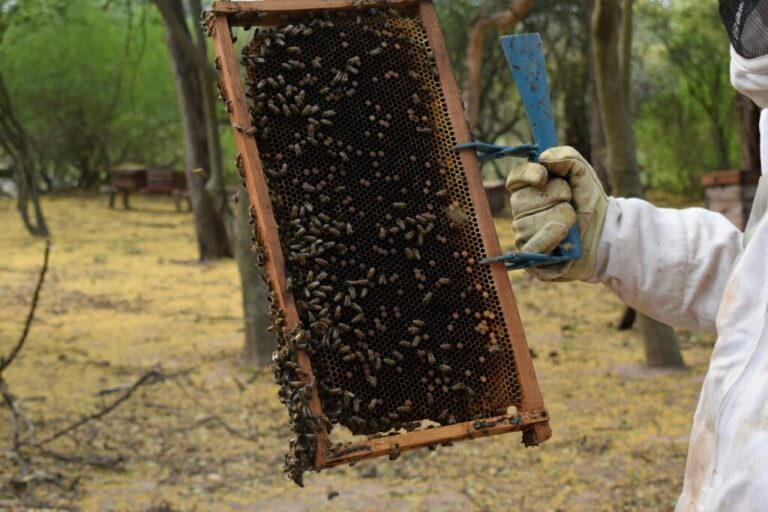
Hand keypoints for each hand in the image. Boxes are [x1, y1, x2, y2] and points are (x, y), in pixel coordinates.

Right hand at [505, 146, 607, 280]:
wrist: (607, 234)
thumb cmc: (590, 203)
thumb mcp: (583, 173)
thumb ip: (567, 157)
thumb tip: (543, 158)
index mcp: (530, 190)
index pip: (514, 179)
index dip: (525, 175)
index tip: (544, 175)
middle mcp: (522, 213)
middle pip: (520, 201)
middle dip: (551, 198)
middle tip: (570, 202)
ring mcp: (524, 235)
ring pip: (526, 224)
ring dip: (557, 218)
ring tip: (573, 221)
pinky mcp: (530, 257)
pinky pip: (529, 247)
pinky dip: (549, 238)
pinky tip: (564, 235)